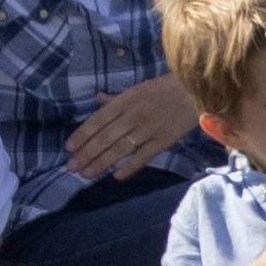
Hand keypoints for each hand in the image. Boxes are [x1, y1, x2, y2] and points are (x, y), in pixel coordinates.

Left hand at [65, 73, 197, 179]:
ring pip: (120, 149)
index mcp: (126, 100)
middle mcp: (134, 115)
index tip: (69, 148)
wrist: (197, 89)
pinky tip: (116, 176)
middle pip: (106, 137)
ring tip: (86, 174)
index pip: (98, 120)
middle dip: (86, 154)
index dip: (82, 134)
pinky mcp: (164, 141)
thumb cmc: (165, 89)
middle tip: (72, 167)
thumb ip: (117, 99)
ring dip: (101, 163)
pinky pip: (144, 156)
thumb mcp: (137, 89)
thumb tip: (98, 100)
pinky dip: (130, 167)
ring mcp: (149, 129)